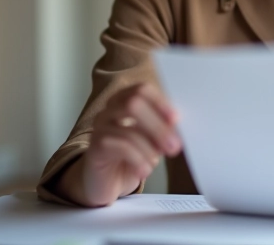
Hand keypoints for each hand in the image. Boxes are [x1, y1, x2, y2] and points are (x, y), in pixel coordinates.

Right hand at [61, 82, 181, 206]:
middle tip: (173, 146)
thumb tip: (177, 128)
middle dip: (157, 126)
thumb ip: (162, 130)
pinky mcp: (96, 146)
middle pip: (133, 104)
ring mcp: (100, 126)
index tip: (176, 120)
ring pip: (128, 129)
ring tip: (156, 162)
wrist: (106, 182)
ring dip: (150, 148)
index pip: (142, 90)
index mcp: (126, 100)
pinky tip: (144, 171)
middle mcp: (110, 109)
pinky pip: (120, 147)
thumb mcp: (151, 142)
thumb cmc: (131, 158)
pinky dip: (138, 159)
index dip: (160, 102)